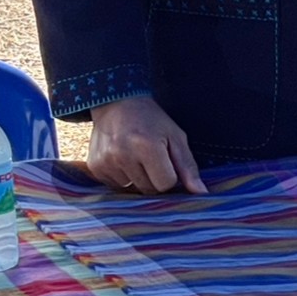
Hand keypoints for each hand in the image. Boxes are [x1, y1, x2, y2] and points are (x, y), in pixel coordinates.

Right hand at [87, 95, 206, 193]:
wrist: (116, 102)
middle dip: (153, 178)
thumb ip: (188, 166)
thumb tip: (201, 193)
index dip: (169, 174)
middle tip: (149, 156)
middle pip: (148, 190)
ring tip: (134, 155)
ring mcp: (106, 161)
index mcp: (147, 146)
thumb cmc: (151, 119)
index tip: (165, 158)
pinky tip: (122, 159)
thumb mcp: (175, 136)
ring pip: (132, 190)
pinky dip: (122, 177)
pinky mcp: (95, 166)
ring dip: (137, 178)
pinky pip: (115, 186)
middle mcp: (123, 155)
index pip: (166, 184)